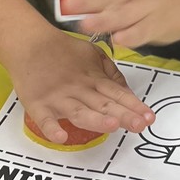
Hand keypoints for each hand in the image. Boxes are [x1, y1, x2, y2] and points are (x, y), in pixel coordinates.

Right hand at [8, 31, 154, 144]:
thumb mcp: (93, 55)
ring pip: (80, 112)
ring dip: (95, 119)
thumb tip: (126, 91)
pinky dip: (51, 128)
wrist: (30, 42)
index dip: (134, 105)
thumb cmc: (62, 51)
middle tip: (139, 124)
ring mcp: (59, 98)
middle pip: (104, 105)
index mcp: (93, 79)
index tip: (149, 117)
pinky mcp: (38, 105)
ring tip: (112, 125)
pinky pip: (45, 120)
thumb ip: (111, 73)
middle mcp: (79, 90)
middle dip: (123, 115)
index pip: (118, 94)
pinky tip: (60, 136)